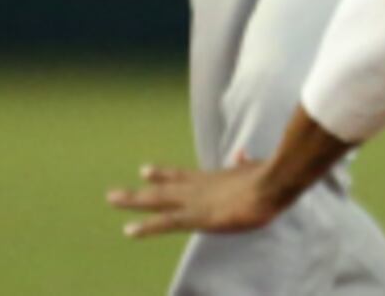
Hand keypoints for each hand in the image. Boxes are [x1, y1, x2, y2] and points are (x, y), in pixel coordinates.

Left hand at [105, 152, 281, 238]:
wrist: (273, 183)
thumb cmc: (271, 177)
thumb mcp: (255, 168)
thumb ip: (245, 163)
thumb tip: (242, 153)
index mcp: (211, 179)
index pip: (180, 176)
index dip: (162, 175)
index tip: (144, 171)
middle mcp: (197, 188)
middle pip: (162, 189)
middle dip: (139, 191)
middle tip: (113, 194)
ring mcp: (194, 201)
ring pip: (156, 201)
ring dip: (133, 201)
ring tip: (112, 199)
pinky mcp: (196, 215)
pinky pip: (165, 222)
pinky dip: (146, 227)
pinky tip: (129, 230)